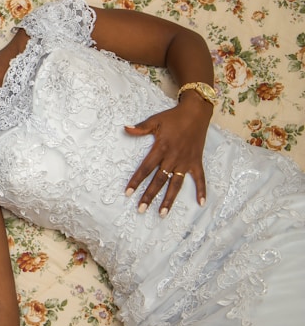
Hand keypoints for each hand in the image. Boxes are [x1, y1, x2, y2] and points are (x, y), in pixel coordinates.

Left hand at [124, 97, 211, 215]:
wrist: (196, 112)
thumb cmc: (173, 117)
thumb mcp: (155, 120)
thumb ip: (140, 128)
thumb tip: (125, 128)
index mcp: (161, 148)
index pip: (146, 168)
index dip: (136, 180)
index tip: (128, 192)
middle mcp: (173, 158)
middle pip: (159, 180)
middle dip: (149, 195)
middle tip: (141, 209)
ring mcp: (186, 161)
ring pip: (176, 184)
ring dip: (169, 199)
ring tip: (162, 213)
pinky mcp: (196, 162)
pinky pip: (200, 178)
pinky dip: (201, 190)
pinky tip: (201, 203)